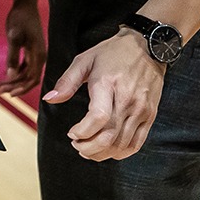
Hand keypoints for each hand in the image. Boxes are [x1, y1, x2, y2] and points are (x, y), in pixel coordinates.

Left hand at [2, 0, 46, 97]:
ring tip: (0, 86)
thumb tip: (11, 74)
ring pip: (27, 73)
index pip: (32, 78)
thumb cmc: (20, 18)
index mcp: (39, 55)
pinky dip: (16, 72)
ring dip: (14, 81)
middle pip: (29, 78)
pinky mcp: (31, 50)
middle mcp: (40, 56)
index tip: (9, 94)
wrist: (25, 4)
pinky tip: (6, 76)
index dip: (22, 88)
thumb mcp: (14, 36)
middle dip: (15, 87)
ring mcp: (36, 54)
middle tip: (0, 91)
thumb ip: (13, 56)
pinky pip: (25, 66)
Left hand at [43, 30, 164, 161]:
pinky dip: (121, 152)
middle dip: (89, 147)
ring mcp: (141, 109)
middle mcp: (127, 99)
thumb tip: (49, 99)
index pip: (98, 117)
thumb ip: (66, 81)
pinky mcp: (150, 115)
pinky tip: (109, 151)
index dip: (82, 131)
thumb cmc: (112, 53)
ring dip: (103, 153)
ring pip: (122, 143)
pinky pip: (137, 142)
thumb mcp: (84, 60)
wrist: (148, 47)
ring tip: (88, 150)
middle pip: (109, 136)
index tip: (71, 133)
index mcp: (108, 84)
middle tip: (77, 145)